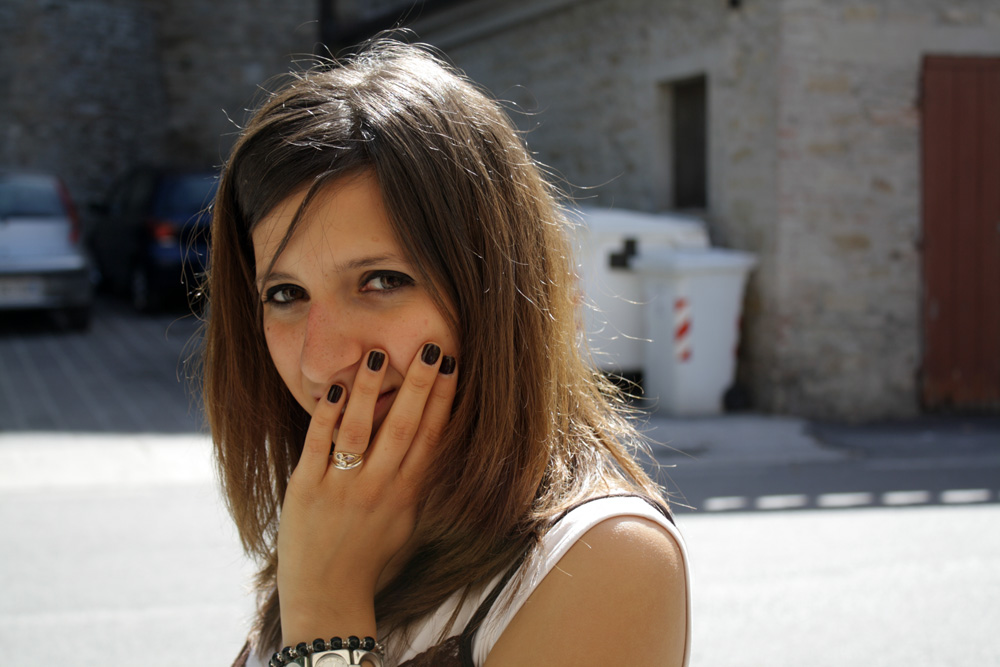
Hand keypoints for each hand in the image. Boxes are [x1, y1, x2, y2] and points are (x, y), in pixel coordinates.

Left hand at [276, 343, 456, 642]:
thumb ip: (420, 484)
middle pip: (403, 427)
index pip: (431, 437)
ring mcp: (341, 487)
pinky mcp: (305, 489)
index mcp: (407, 494)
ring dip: (371, 392)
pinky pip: (317, 445)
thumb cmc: (371, 559)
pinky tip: (335, 388)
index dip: (444, 399)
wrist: (327, 596)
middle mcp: (379, 488)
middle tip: (431, 347)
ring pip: (359, 430)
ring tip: (379, 355)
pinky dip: (326, 416)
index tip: (452, 365)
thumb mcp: (407, 524)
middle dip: (420, 384)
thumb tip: (437, 442)